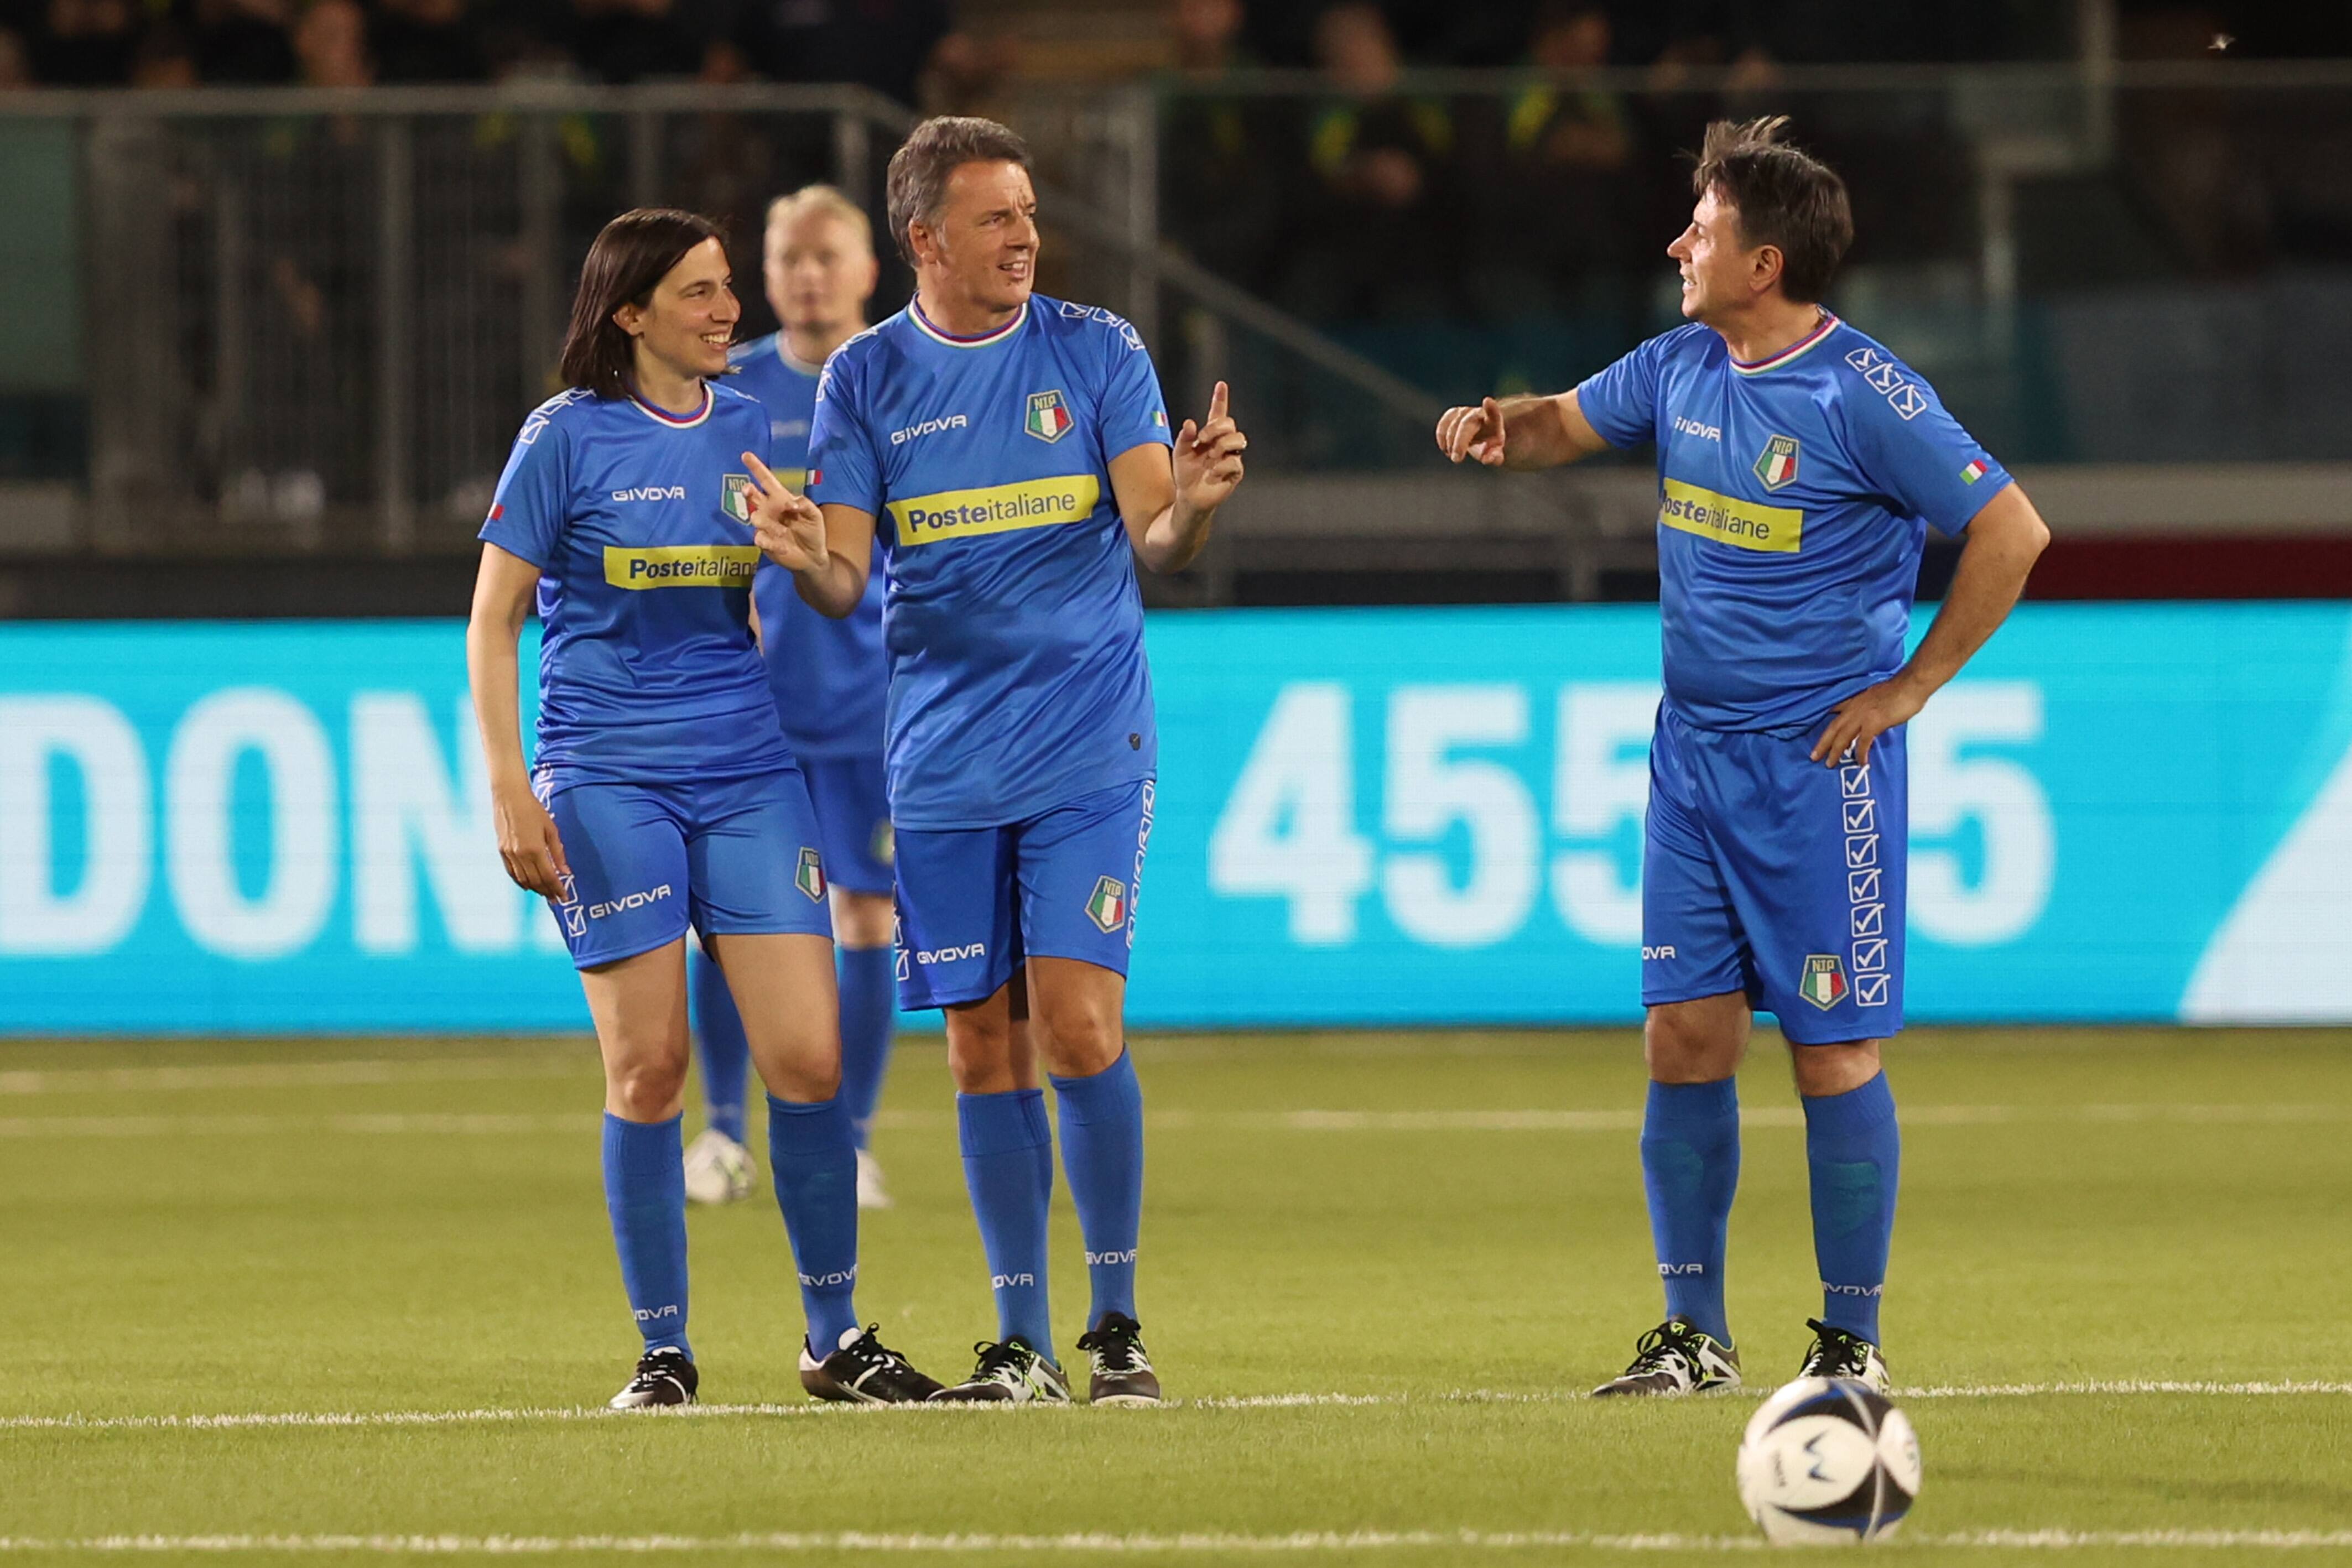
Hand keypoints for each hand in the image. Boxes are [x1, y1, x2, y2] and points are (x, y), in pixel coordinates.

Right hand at [492, 780, 569, 898]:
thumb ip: (558, 853)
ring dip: (535, 889)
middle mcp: (521, 855)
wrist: (509, 797)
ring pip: (523, 880)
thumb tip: (566, 871)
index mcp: (535, 849)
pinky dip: (521, 882)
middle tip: (556, 900)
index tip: (564, 898)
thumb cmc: (534, 810)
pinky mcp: (502, 851)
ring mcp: (509, 854)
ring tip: (545, 894)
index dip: (557, 889)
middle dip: (548, 892)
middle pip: (536, 881)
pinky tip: (528, 886)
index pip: (549, 876)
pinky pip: (511, 872)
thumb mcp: (551, 830)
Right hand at [743, 451, 827, 573]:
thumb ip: (804, 505)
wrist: (812, 557)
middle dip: (749, 491)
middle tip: (749, 490)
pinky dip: (772, 542)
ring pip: (756, 517)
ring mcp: (765, 526)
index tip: (746, 455)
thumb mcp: (815, 515)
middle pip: (753, 496)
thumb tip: (789, 502)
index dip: (757, 468)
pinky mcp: (764, 541)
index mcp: (781, 499)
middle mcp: (769, 510)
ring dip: (770, 524)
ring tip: (784, 532)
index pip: (767, 480)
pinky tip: (784, 547)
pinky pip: (760, 538)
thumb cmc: (813, 532)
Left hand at [1173, 381, 1245, 514]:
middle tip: (1203, 438)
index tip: (1220, 385)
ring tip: (1210, 456)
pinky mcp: (1235, 472)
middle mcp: (1223, 443)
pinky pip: (1235, 462)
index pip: (1218, 414)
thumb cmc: (1186, 474)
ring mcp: (1231, 457)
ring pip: (1238, 439)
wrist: (1190, 497)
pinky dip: (1221, 466)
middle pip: (1230, 424)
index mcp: (1210, 436)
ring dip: (1222, 445)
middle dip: (1216, 427)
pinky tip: (1212, 472)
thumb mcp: (1180, 454)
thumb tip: (1190, 423)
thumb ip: (1184, 438)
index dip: (1220, 399)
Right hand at [1437, 397, 1507, 465]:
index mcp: (1493, 422)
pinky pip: (1443, 423)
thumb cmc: (1489, 444)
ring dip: (1450, 443)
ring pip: (1453, 425)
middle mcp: (1478, 413)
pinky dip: (1441, 436)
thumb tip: (1487, 458)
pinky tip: (1445, 448)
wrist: (1483, 433)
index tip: (1487, 401)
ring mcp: (1465, 411)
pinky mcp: (1453, 413)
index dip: (1491, 408)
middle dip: (1459, 443)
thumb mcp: (1495, 453)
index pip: (1494, 413)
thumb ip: (1494, 456)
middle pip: (1466, 424)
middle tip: (1456, 459)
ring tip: (1453, 456)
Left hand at [1811, 674, 1929, 767]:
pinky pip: (1863, 742)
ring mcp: (1863, 716)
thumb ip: (1868, 706)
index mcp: (1855, 700)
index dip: (1823, 720)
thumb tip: (1869, 718)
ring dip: (1835, 752)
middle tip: (1813, 757)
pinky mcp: (1874, 723)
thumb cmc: (1899, 690)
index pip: (1834, 710)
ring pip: (1843, 736)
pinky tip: (1861, 762)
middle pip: (1833, 728)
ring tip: (1829, 764)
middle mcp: (1854, 708)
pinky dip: (1860, 754)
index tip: (1810, 728)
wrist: (1911, 685)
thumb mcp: (1876, 695)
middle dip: (1822, 743)